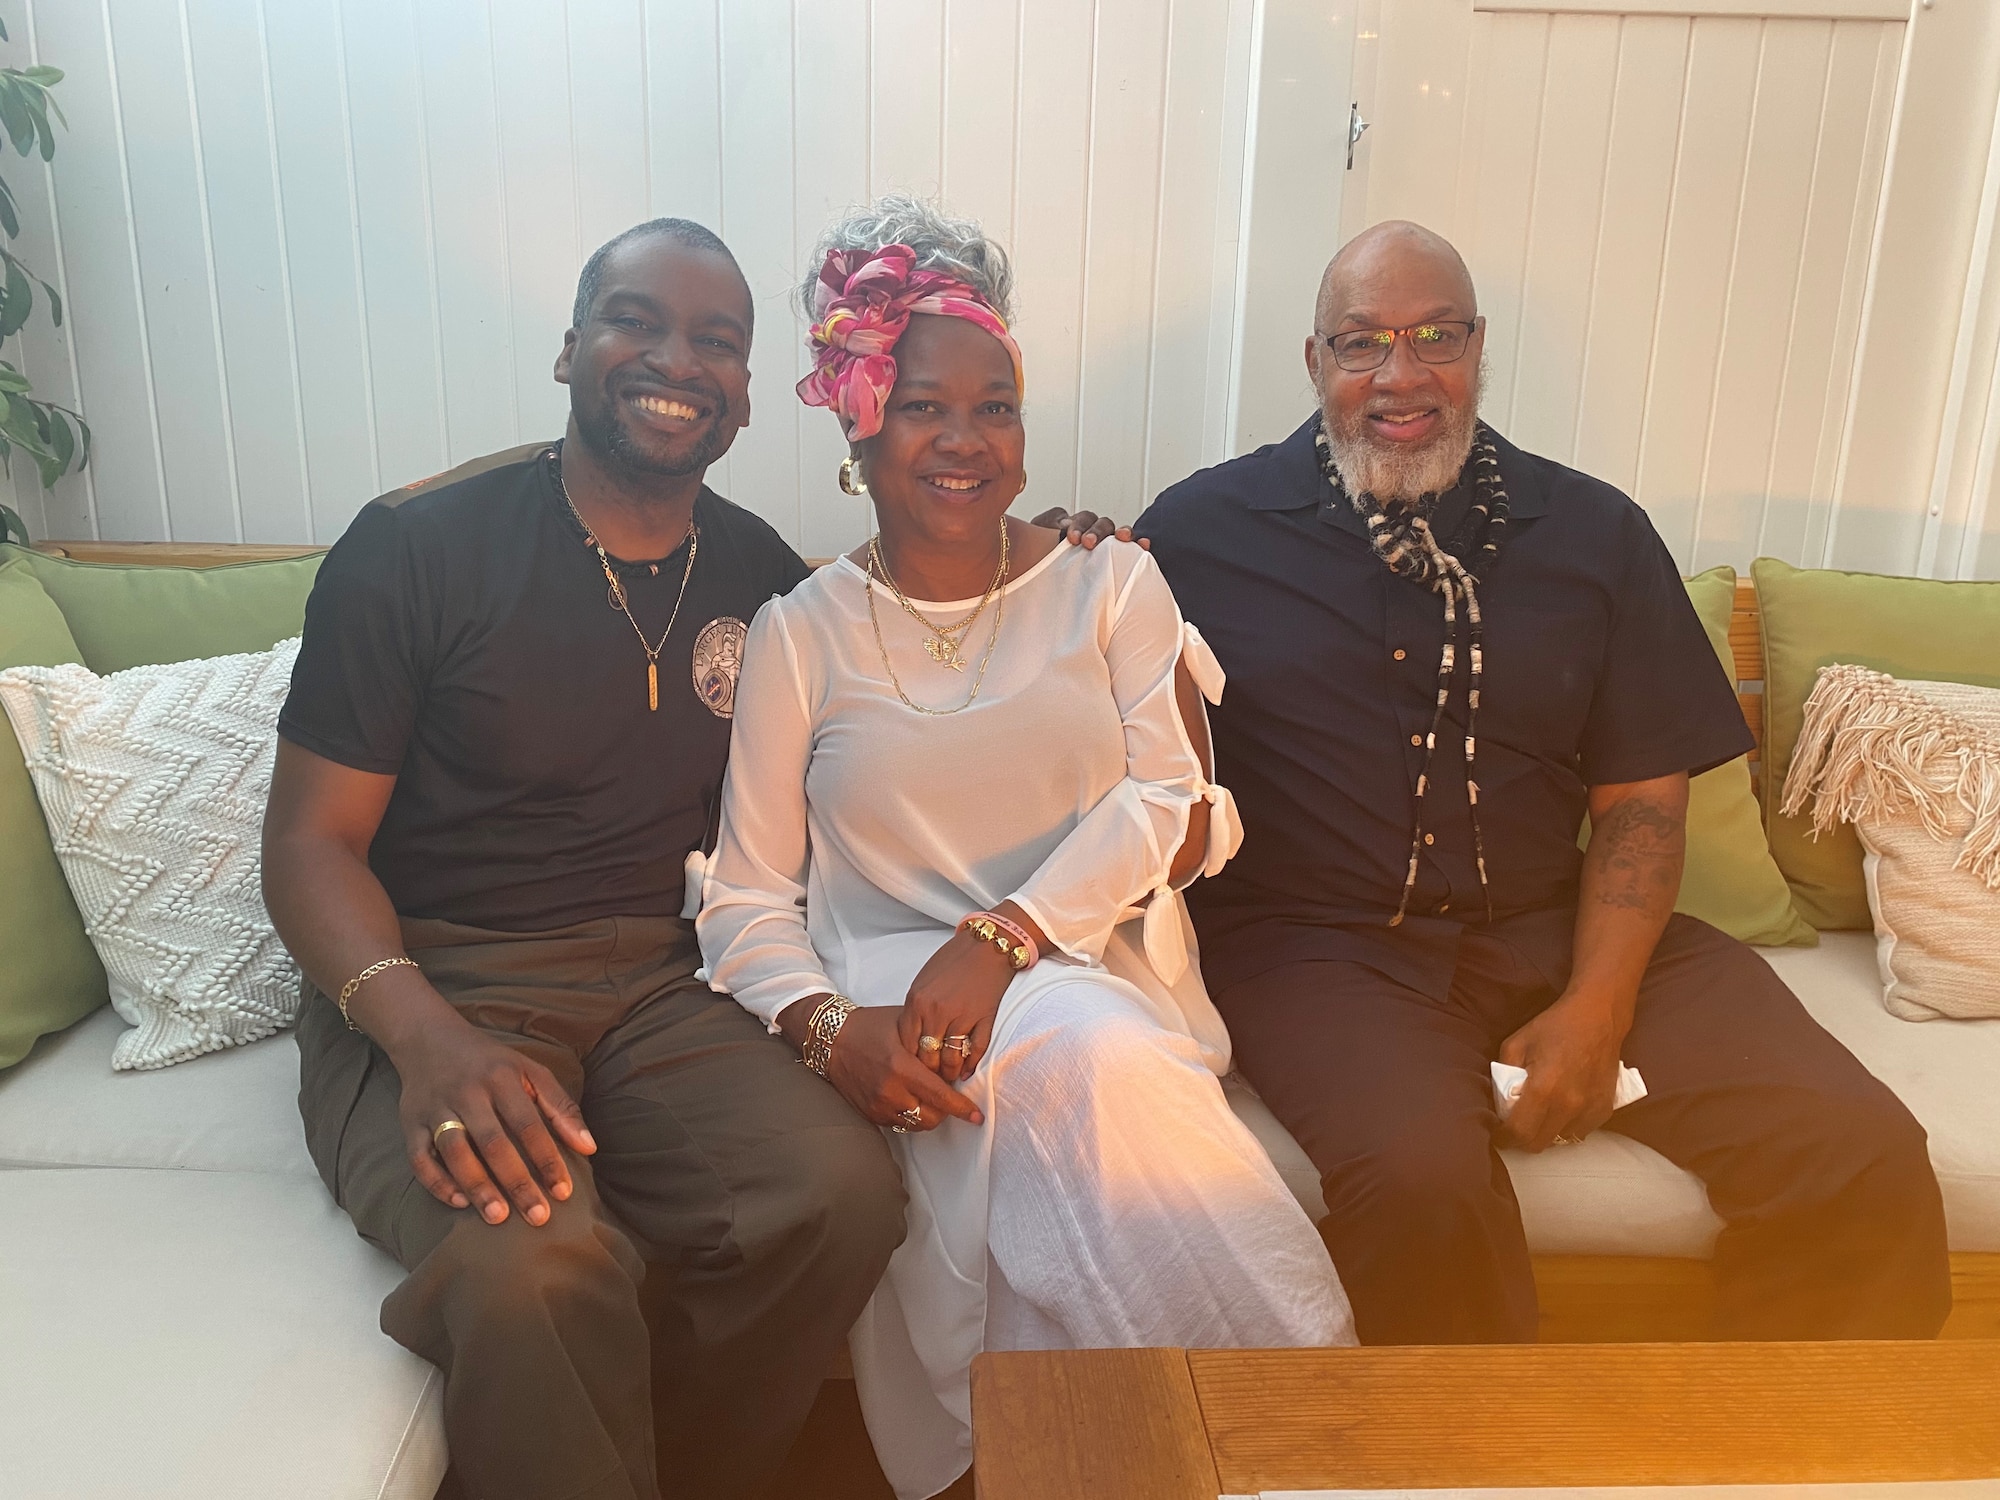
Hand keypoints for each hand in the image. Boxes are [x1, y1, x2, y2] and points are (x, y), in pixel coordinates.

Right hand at [393, 1016, 596, 1225]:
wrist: (428, 1039)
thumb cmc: (490, 1062)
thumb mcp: (530, 1071)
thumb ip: (560, 1106)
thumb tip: (589, 1147)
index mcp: (501, 1078)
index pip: (529, 1125)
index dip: (547, 1159)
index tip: (563, 1192)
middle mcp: (468, 1093)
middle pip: (493, 1143)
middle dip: (516, 1182)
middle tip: (537, 1216)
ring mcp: (436, 1108)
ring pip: (454, 1151)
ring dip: (476, 1186)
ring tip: (498, 1217)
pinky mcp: (410, 1122)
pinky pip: (419, 1157)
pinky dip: (437, 1181)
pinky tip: (459, 1201)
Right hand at [823, 1005, 984, 1132]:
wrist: (830, 1039)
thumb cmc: (869, 1026)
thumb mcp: (904, 1025)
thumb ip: (929, 1045)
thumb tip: (956, 1058)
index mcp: (900, 1067)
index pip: (940, 1096)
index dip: (962, 1108)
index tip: (977, 1116)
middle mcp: (889, 1091)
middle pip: (932, 1117)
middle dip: (945, 1109)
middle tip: (947, 1093)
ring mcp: (878, 1105)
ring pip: (917, 1125)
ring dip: (929, 1114)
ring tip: (928, 1095)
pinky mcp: (869, 1114)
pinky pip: (899, 1124)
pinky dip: (911, 1114)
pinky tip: (910, 1097)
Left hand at [900, 923, 1013, 1083]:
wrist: (987, 945)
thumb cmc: (953, 961)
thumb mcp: (923, 982)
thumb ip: (915, 1010)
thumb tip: (912, 1039)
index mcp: (917, 1002)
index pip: (906, 1044)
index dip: (909, 1062)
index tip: (912, 1071)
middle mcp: (937, 1012)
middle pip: (927, 1057)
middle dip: (928, 1073)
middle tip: (929, 1082)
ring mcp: (962, 1017)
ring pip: (951, 1059)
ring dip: (949, 1074)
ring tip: (948, 1081)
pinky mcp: (985, 1019)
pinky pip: (975, 1051)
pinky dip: (970, 1065)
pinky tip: (966, 1072)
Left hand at [1030, 507, 1150, 550]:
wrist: (1041, 580)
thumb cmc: (1040, 560)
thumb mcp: (1038, 540)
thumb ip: (1049, 526)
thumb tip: (1066, 524)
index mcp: (1076, 526)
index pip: (1083, 518)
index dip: (1079, 524)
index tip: (1071, 538)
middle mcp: (1094, 533)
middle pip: (1102, 523)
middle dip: (1097, 531)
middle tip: (1088, 543)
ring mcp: (1107, 546)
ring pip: (1118, 533)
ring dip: (1122, 532)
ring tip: (1123, 538)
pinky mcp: (1118, 561)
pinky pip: (1132, 550)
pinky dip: (1140, 544)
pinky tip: (1144, 545)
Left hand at [1495, 989, 1626, 1151]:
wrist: (1598, 1016)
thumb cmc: (1555, 1026)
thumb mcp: (1516, 1044)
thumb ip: (1505, 1076)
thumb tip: (1500, 1102)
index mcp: (1544, 1089)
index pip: (1519, 1132)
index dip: (1504, 1138)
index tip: (1498, 1135)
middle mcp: (1569, 1105)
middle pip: (1539, 1143)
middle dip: (1522, 1139)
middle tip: (1516, 1125)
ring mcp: (1590, 1109)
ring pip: (1560, 1140)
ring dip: (1546, 1132)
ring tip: (1541, 1113)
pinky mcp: (1605, 1109)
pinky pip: (1580, 1131)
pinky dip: (1567, 1125)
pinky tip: (1562, 1107)